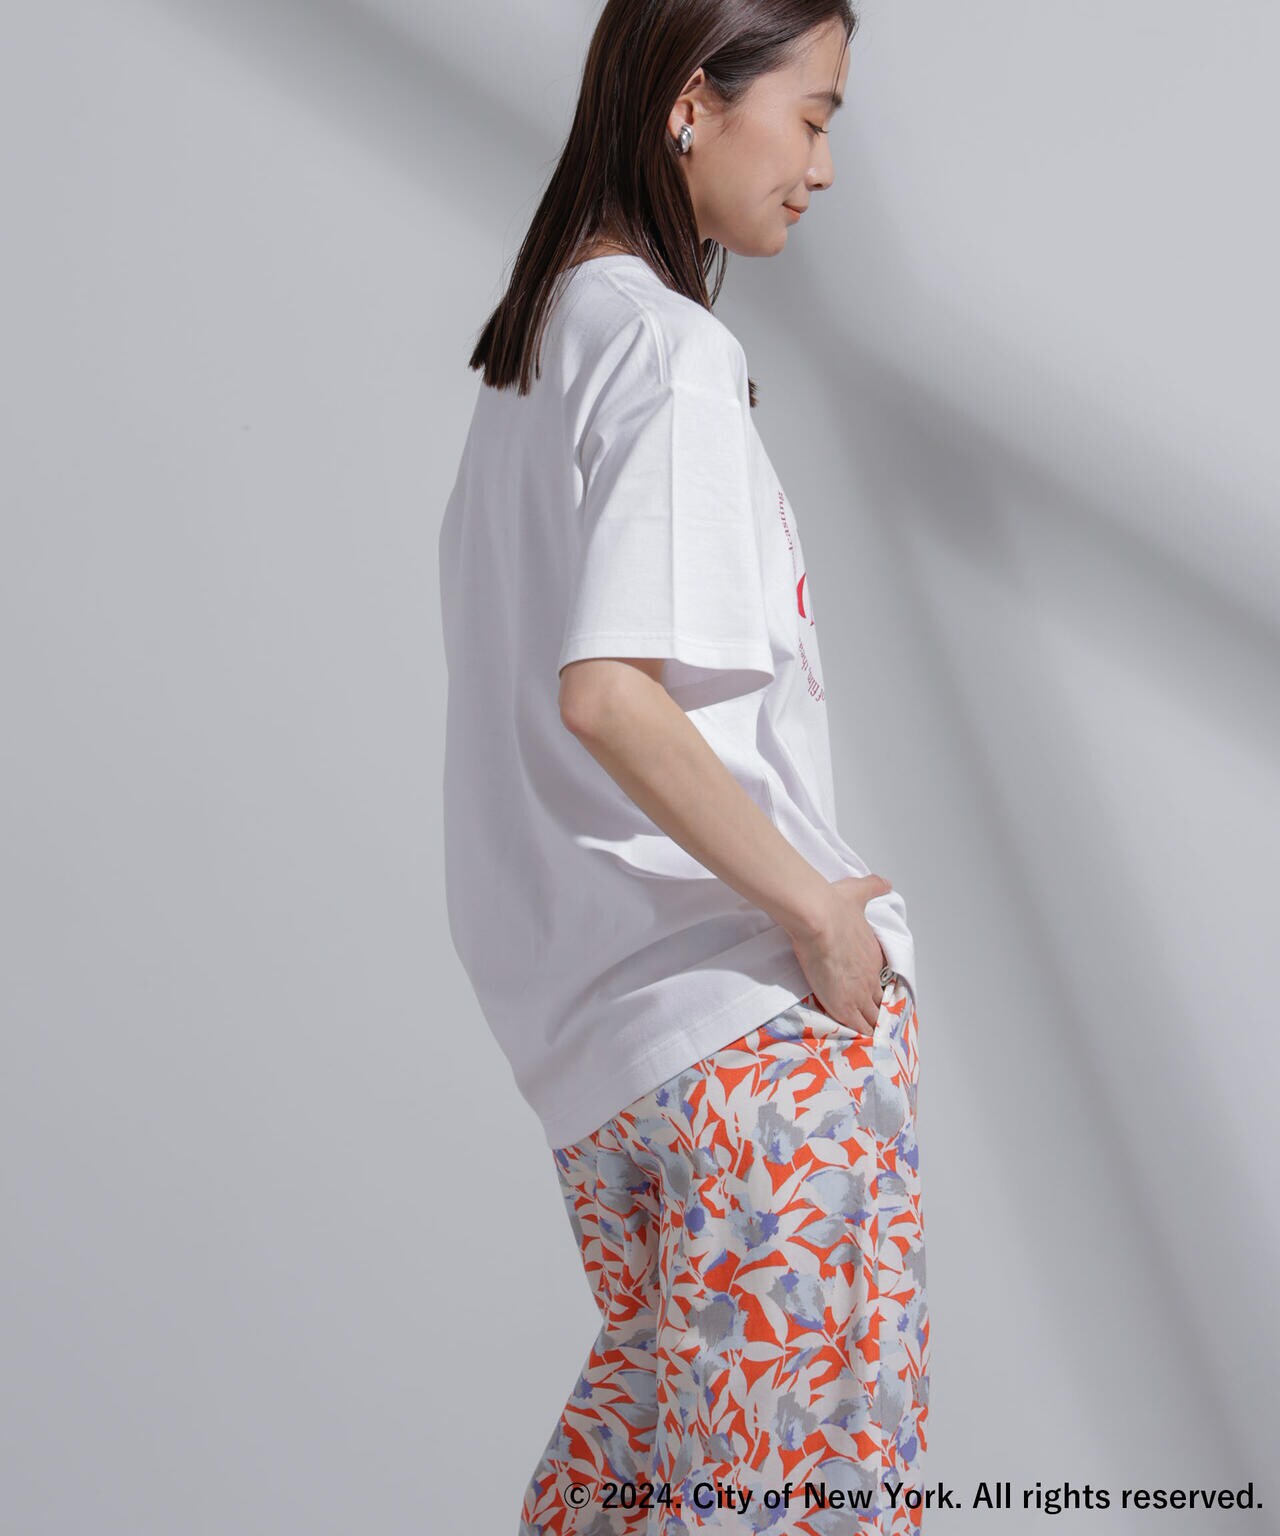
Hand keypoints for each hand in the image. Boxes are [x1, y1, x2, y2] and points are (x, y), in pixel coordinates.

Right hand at [787, 874, 891, 1035]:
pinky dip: (862, 1036)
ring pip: (873, 1017)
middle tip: (879, 1023)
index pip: (881, 978)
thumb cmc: (835, 905)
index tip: (878, 995)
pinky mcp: (844, 1005)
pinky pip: (858, 1027)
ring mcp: (859, 992)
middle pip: (880, 1001)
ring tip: (875, 1040)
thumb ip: (873, 887)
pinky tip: (864, 1045)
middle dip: (880, 1011)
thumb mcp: (859, 892)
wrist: (819, 918)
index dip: (879, 987)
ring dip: (873, 1027)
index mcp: (874, 954)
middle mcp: (872, 975)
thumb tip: (886, 883)